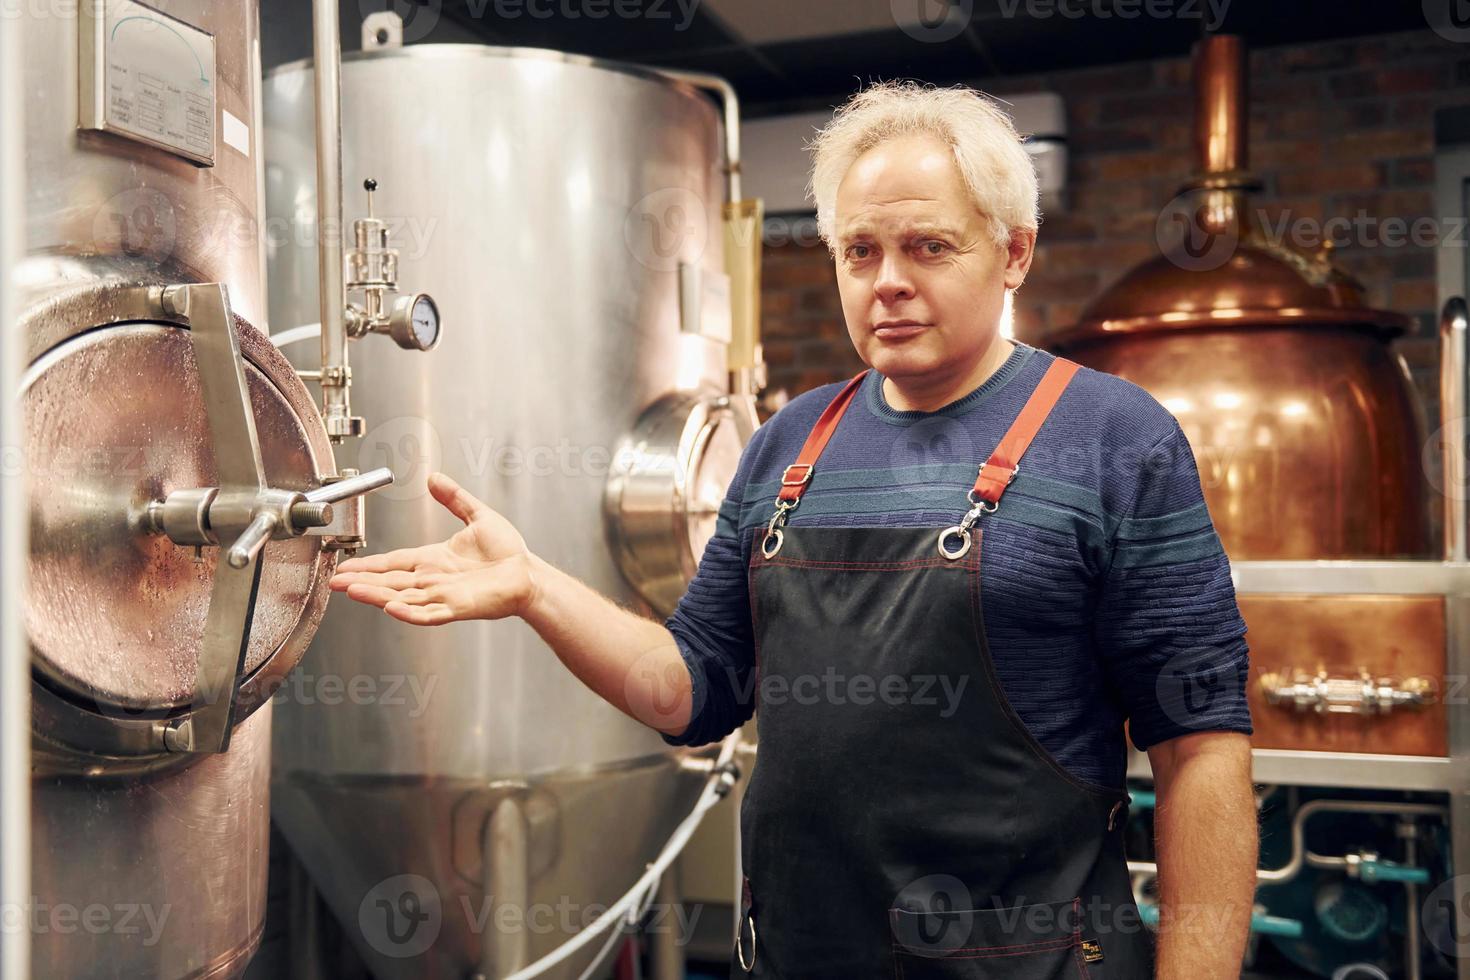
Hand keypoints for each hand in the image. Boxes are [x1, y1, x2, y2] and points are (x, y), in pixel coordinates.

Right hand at [328, 471, 539, 625]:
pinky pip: (429, 613)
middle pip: (389, 581)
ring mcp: (444, 596)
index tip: (345, 567)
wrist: (529, 573)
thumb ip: (454, 498)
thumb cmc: (508, 552)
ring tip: (351, 591)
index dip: (368, 565)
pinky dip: (410, 612)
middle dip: (361, 581)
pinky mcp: (459, 607)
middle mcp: (433, 580)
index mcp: (433, 560)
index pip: (393, 562)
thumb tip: (434, 478)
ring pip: (402, 597)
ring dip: (376, 595)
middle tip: (335, 582)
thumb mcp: (477, 516)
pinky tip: (392, 608)